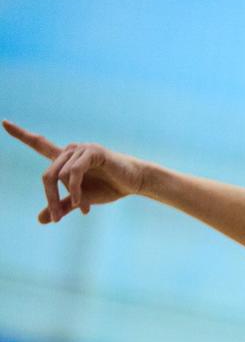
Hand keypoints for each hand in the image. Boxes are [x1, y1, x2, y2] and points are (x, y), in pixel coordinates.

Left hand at [3, 119, 147, 223]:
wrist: (135, 183)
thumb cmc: (110, 187)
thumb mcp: (81, 199)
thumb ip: (61, 206)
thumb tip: (41, 219)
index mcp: (65, 159)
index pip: (39, 144)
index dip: (21, 134)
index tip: (4, 123)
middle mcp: (69, 151)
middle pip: (47, 175)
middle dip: (50, 198)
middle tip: (56, 217)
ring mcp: (79, 150)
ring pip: (58, 176)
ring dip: (67, 197)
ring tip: (82, 209)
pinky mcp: (91, 152)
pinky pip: (73, 173)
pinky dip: (75, 190)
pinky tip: (83, 203)